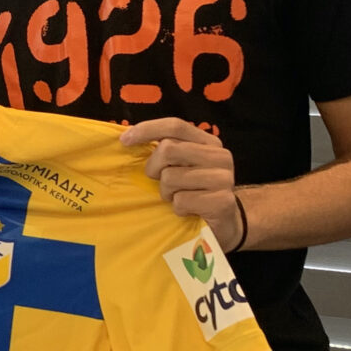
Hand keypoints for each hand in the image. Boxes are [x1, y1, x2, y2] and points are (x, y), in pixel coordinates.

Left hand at [121, 118, 244, 250]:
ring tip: (178, 198)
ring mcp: (224, 178)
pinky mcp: (222, 201)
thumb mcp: (182, 167)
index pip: (175, 126)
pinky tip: (188, 211)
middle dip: (154, 168)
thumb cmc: (195, 193)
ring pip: (171, 177)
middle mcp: (220, 156)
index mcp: (209, 142)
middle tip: (160, 182)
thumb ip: (166, 151)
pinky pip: (181, 201)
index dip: (147, 129)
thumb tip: (128, 137)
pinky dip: (177, 208)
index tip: (124, 140)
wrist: (226, 225)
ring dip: (166, 192)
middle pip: (168, 149)